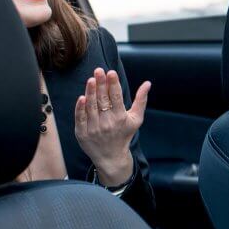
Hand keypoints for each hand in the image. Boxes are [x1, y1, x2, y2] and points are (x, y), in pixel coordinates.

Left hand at [75, 67, 150, 185]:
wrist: (111, 157)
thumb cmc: (124, 135)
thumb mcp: (136, 119)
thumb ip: (141, 100)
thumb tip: (147, 83)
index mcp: (120, 118)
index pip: (116, 98)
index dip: (113, 84)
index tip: (111, 72)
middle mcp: (107, 123)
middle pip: (103, 100)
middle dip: (101, 84)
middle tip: (98, 70)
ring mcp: (94, 128)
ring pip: (91, 107)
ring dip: (90, 92)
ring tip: (91, 79)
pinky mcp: (82, 133)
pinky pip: (80, 118)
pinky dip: (80, 108)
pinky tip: (81, 97)